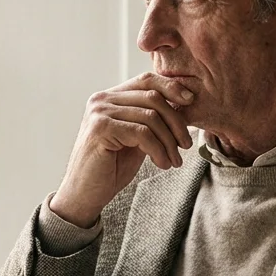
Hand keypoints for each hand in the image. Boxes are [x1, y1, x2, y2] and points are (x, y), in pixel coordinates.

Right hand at [50, 74, 195, 227]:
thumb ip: (151, 120)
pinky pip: (142, 133)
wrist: (85, 194)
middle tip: (185, 145)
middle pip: (153, 97)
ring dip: (169, 141)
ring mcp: (99, 113)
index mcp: (110, 97)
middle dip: (176, 122)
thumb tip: (184, 105)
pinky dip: (158, 150)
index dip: (171, 86)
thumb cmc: (111, 168)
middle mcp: (102, 99)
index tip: (190, 101)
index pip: (146, 80)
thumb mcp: (137, 139)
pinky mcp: (101, 129)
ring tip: (174, 161)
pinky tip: (162, 164)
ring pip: (150, 117)